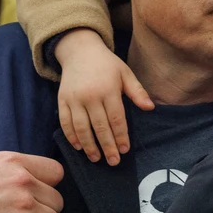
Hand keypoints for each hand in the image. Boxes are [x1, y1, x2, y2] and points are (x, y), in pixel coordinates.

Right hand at [54, 28, 153, 164]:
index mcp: (108, 89)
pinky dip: (71, 136)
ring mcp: (74, 99)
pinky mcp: (62, 100)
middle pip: (99, 126)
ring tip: (96, 158)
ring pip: (81, 128)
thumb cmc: (106, 64)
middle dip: (107, 146)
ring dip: (89, 145)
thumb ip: (137, 91)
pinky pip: (65, 122)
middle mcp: (90, 96)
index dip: (121, 136)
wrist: (79, 51)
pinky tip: (79, 147)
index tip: (125, 149)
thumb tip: (150, 108)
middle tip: (113, 161)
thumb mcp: (125, 73)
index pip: (116, 118)